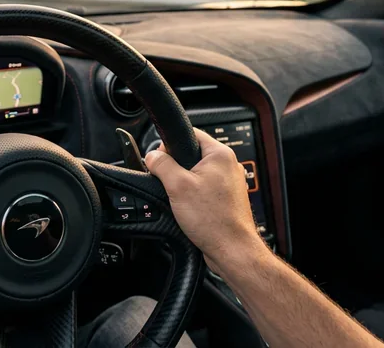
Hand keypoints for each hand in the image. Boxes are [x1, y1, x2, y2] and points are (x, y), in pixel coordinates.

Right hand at [145, 128, 266, 274]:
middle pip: (192, 155)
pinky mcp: (226, 199)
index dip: (170, 144)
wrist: (232, 249)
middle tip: (169, 183)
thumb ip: (162, 165)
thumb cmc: (214, 220)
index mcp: (220, 154)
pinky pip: (203, 190)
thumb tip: (152, 156)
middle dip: (176, 168)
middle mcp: (228, 166)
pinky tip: (190, 209)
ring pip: (197, 174)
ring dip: (184, 185)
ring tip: (181, 199)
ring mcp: (228, 183)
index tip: (160, 157)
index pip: (190, 133)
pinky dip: (193, 196)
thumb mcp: (177, 186)